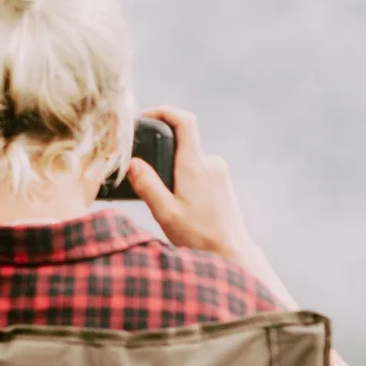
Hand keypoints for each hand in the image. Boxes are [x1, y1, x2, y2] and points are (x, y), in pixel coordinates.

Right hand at [127, 107, 258, 263]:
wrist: (233, 253)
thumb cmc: (199, 236)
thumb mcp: (166, 213)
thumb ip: (147, 185)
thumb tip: (133, 163)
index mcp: (195, 165)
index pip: (184, 121)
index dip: (164, 111)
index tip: (146, 116)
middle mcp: (211, 163)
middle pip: (182, 143)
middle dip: (162, 155)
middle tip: (147, 178)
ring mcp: (220, 173)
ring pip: (189, 161)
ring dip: (174, 173)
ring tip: (167, 202)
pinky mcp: (223, 183)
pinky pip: (199, 172)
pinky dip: (185, 181)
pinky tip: (182, 207)